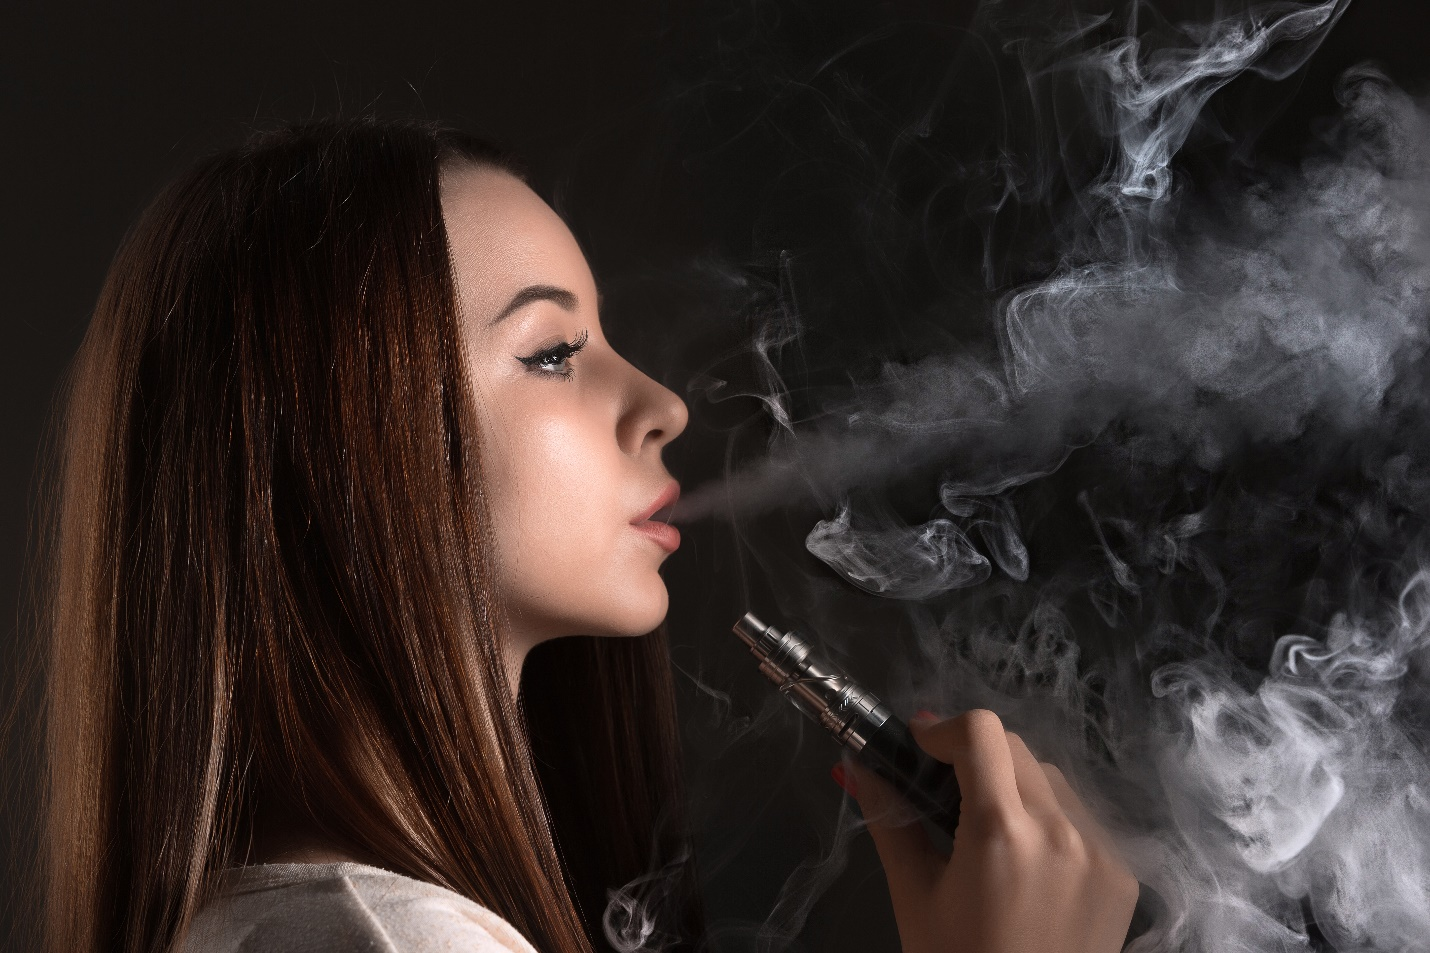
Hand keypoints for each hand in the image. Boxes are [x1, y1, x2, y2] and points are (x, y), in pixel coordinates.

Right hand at [837, 709, 1138, 952]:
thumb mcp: (914, 895)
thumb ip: (889, 819)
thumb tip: (858, 765)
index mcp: (1003, 832)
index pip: (980, 733)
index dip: (942, 729)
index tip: (917, 747)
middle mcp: (1062, 829)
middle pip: (1014, 749)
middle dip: (972, 757)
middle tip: (939, 787)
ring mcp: (1101, 850)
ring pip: (1048, 778)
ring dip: (1011, 784)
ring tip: (983, 829)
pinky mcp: (1123, 872)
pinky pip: (1079, 817)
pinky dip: (1047, 820)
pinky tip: (1026, 860)